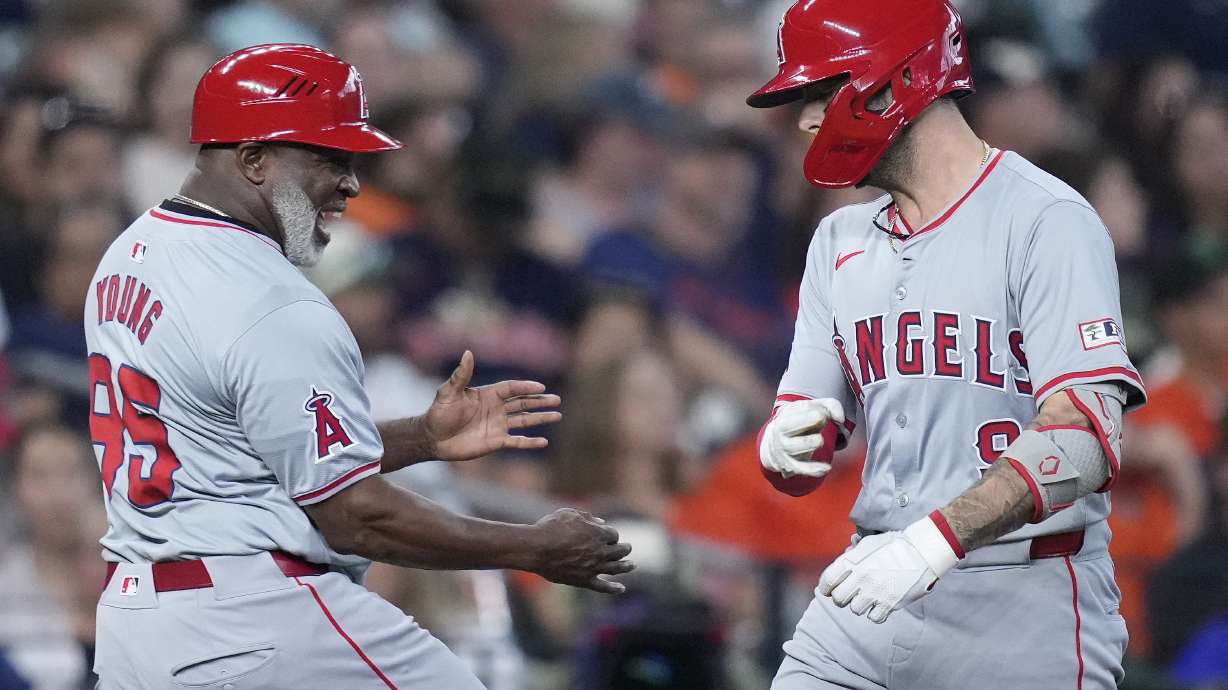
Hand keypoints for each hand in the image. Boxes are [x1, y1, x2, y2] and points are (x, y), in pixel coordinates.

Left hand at [425, 351, 561, 461]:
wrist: (432, 438)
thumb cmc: (439, 412)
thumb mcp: (449, 392)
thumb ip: (461, 375)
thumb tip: (468, 353)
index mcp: (488, 395)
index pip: (512, 389)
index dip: (526, 387)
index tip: (541, 387)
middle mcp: (496, 409)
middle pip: (523, 403)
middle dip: (540, 401)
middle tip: (557, 400)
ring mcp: (497, 425)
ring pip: (524, 421)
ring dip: (541, 418)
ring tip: (557, 415)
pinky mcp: (495, 442)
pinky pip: (517, 442)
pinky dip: (530, 442)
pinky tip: (544, 442)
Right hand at [529, 508, 634, 593]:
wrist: (537, 548)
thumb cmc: (551, 527)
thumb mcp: (570, 514)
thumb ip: (588, 517)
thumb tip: (601, 522)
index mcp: (599, 533)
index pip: (613, 534)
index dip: (610, 534)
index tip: (606, 534)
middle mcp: (600, 551)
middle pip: (619, 551)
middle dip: (624, 548)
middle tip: (627, 548)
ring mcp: (594, 567)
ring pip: (616, 568)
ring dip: (626, 566)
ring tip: (632, 565)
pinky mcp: (584, 580)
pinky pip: (603, 586)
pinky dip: (613, 588)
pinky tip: (621, 589)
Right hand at [760, 398, 843, 477]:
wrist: (776, 444)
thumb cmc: (799, 423)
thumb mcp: (811, 409)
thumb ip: (830, 406)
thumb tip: (840, 419)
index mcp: (785, 415)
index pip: (801, 409)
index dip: (818, 410)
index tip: (824, 414)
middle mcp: (781, 433)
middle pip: (791, 425)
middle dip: (811, 422)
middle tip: (821, 421)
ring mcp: (785, 450)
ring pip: (798, 446)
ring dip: (813, 441)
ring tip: (819, 440)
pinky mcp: (791, 466)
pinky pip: (803, 468)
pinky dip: (815, 469)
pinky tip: (826, 467)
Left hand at [818, 516, 958, 622]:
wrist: (922, 552)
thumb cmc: (894, 545)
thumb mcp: (869, 543)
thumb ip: (853, 555)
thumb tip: (842, 563)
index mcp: (854, 562)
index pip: (828, 580)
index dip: (825, 586)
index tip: (828, 589)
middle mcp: (863, 578)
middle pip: (838, 599)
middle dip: (840, 597)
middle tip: (848, 594)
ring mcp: (877, 592)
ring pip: (855, 609)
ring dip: (859, 604)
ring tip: (867, 596)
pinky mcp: (891, 603)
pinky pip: (874, 617)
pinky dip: (875, 613)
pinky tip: (879, 604)